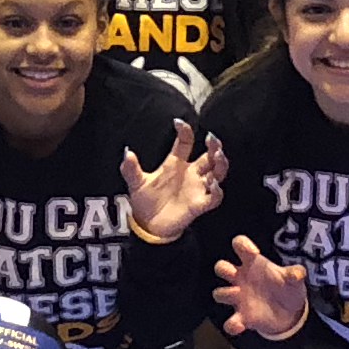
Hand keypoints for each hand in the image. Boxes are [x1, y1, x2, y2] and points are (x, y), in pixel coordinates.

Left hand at [119, 121, 227, 244]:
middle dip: (215, 146)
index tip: (178, 122)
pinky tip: (212, 184)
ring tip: (217, 156)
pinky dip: (216, 191)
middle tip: (212, 138)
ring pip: (217, 173)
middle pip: (209, 156)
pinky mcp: (199, 205)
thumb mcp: (136, 183)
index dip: (185, 131)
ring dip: (220, 164)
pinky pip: (214, 197)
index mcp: (175, 164)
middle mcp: (190, 174)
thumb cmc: (145, 201)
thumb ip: (131, 169)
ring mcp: (197, 188)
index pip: (185, 142)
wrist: (148, 226)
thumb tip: (128, 153)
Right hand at [214, 232, 309, 342]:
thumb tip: (297, 274)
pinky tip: (239, 325)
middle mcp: (241, 279)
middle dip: (223, 268)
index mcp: (253, 264)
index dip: (242, 244)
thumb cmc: (287, 289)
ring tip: (237, 294)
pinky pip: (230, 322)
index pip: (239, 245)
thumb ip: (296, 274)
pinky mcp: (242, 318)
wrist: (290, 314)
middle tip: (233, 273)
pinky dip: (232, 325)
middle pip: (221, 267)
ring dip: (224, 293)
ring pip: (219, 293)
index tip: (254, 252)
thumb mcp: (295, 280)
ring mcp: (239, 298)